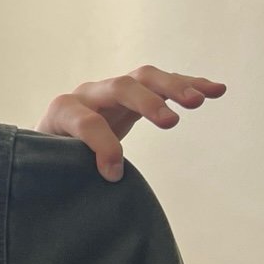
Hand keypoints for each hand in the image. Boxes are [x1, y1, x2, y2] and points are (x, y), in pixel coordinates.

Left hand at [38, 65, 225, 181]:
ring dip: (175, 88)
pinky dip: (189, 85)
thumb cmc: (50, 158)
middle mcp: (88, 94)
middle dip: (147, 102)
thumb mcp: (52, 166)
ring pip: (146, 78)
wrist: (48, 139)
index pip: (87, 122)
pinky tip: (215, 91)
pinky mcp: (132, 93)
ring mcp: (112, 90)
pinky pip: (163, 84)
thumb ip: (69, 171)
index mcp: (63, 111)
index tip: (113, 175)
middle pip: (121, 87)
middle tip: (172, 123)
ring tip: (200, 101)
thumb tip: (103, 184)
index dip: (102, 147)